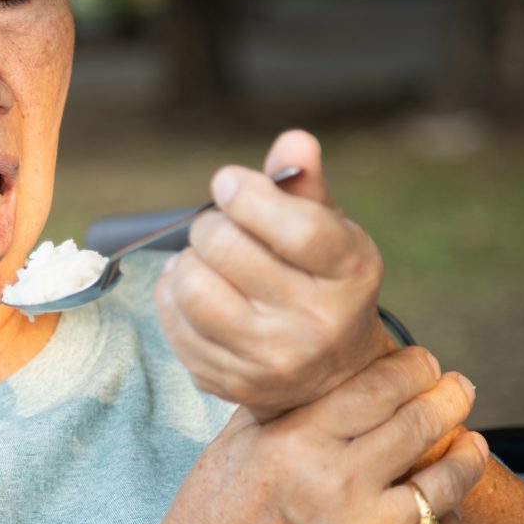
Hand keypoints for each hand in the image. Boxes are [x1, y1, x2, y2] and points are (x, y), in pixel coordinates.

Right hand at [98, 348, 488, 523]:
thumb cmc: (213, 508)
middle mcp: (335, 485)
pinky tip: (446, 506)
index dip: (415, 366)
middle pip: (421, 425)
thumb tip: (327, 364)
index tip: (423, 361)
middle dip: (450, 396)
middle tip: (458, 387)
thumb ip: (286, 401)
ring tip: (472, 442)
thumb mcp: (237, 438)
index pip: (380, 387)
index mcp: (297, 441)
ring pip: (445, 485)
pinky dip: (454, 523)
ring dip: (468, 456)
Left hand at [155, 130, 391, 420]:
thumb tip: (294, 141)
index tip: (227, 182)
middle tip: (219, 228)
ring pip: (192, 287)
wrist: (327, 377)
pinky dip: (172, 294)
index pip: (297, 228)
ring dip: (186, 261)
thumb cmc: (318, 282)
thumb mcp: (327, 230)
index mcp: (351, 273)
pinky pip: (173, 321)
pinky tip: (195, 292)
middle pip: (228, 249)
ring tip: (205, 261)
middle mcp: (318, 324)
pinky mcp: (231, 383)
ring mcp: (272, 360)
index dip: (249, 195)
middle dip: (212, 225)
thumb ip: (305, 184)